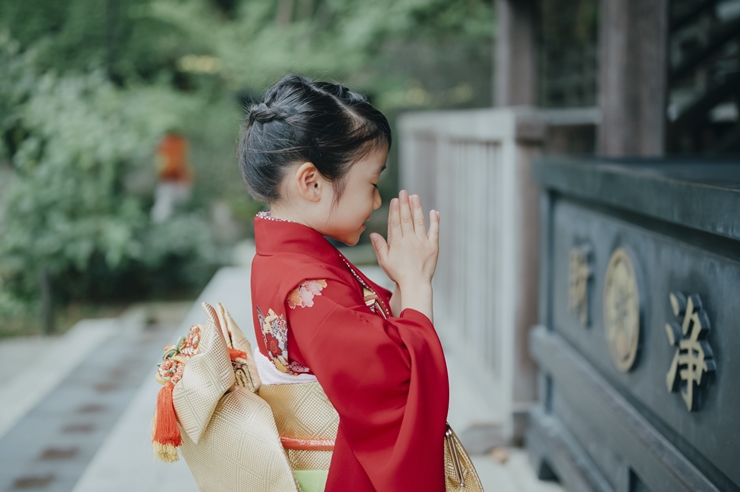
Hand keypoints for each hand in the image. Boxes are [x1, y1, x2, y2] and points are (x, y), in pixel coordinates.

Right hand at [370, 190, 438, 320]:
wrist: (415, 284)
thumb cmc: (398, 274)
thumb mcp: (385, 261)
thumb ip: (380, 246)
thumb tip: (373, 233)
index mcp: (397, 243)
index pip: (395, 223)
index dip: (395, 210)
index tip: (395, 200)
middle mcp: (409, 240)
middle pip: (406, 219)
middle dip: (405, 204)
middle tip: (404, 192)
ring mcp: (422, 242)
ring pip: (419, 221)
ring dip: (417, 208)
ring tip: (415, 196)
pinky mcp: (433, 246)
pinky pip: (434, 231)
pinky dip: (435, 221)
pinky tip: (434, 212)